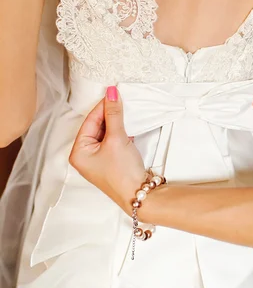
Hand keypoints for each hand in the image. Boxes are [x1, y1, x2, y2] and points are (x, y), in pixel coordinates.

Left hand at [69, 87, 146, 213]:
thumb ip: (113, 114)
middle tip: (119, 100)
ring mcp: (98, 160)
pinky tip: (128, 128)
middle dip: (109, 115)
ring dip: (115, 123)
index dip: (102, 106)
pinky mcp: (110, 162)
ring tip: (125, 113)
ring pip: (105, 133)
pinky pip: (112, 141)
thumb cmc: (123, 173)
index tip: (112, 93)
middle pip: (96, 127)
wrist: (140, 194)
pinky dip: (120, 133)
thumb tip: (111, 94)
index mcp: (78, 153)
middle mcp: (85, 157)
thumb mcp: (117, 138)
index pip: (89, 122)